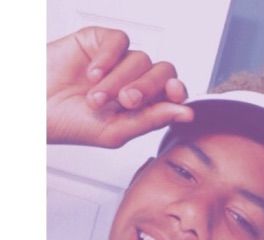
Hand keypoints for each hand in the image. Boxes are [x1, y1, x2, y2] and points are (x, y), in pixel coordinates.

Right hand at [47, 26, 193, 146]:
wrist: (34, 108)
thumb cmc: (71, 124)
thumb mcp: (116, 131)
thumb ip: (152, 120)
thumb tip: (186, 112)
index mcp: (142, 105)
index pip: (172, 93)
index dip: (178, 90)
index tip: (174, 92)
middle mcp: (134, 82)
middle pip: (163, 72)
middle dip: (147, 87)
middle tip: (125, 101)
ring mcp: (118, 62)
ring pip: (141, 59)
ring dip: (118, 80)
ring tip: (95, 97)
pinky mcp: (100, 43)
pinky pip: (119, 41)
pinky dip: (108, 58)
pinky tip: (92, 73)